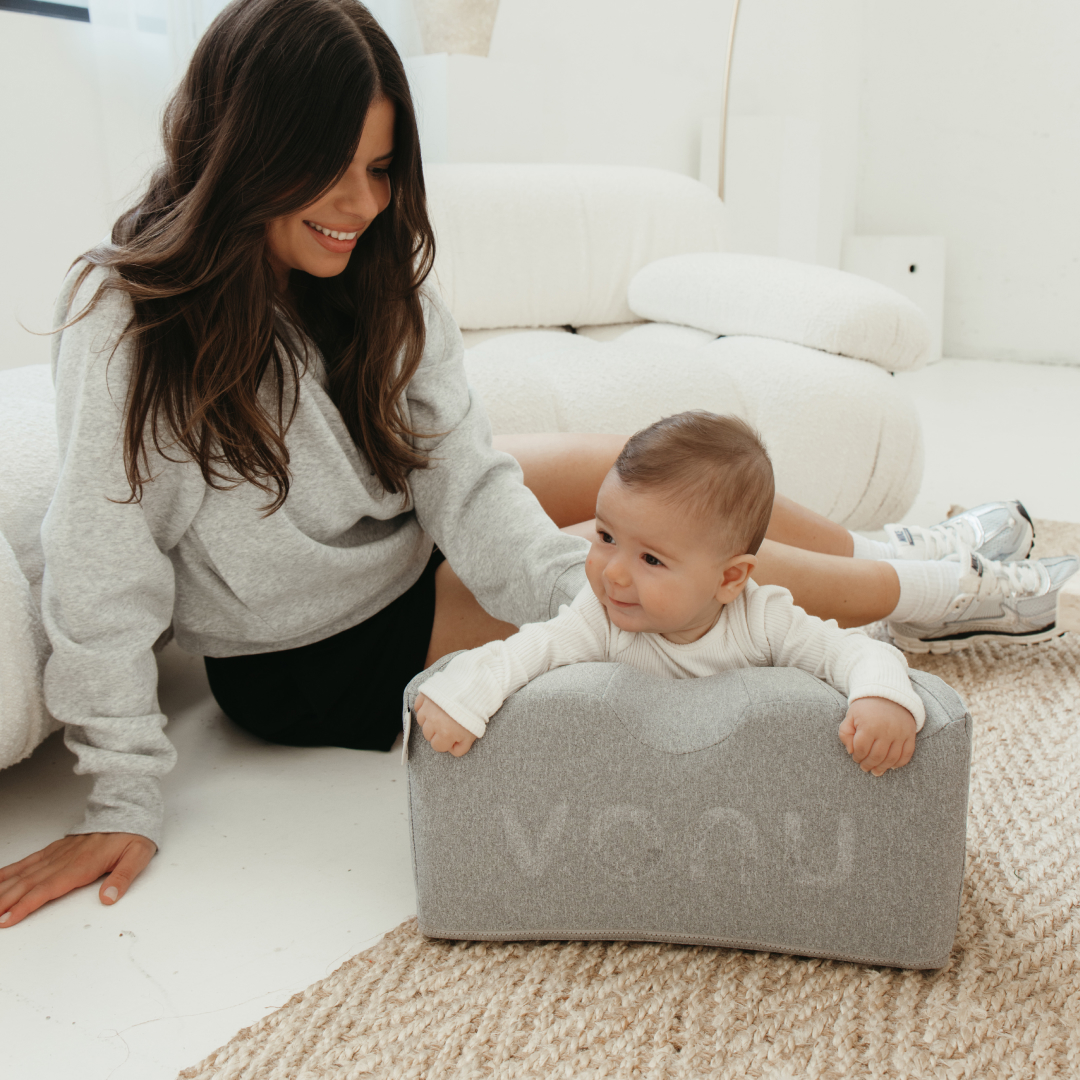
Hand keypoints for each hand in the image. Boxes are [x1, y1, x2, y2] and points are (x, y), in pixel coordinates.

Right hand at [0, 832, 156, 927]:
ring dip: (4, 888)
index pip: (49, 887)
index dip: (27, 903)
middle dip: (6, 901)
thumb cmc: (133, 835)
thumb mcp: (138, 855)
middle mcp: (65, 859)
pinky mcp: (55, 850)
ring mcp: (57, 854)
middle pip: (30, 883)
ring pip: (25, 873)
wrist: (129, 811)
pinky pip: (28, 861)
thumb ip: (123, 877)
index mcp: (83, 864)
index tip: (9, 917)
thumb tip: (109, 897)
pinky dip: (10, 871)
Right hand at [415, 693, 475, 756]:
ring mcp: (427, 708)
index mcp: (444, 734)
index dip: (445, 742)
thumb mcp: (472, 735)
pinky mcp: (425, 696)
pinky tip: (434, 706)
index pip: (437, 746)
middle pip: (427, 734)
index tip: (450, 736)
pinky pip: (418, 706)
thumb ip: (460, 748)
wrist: (474, 688)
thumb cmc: (474, 713)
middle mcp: (433, 722)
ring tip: (441, 714)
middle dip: (436, 732)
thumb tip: (451, 750)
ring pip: (421, 721)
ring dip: (429, 719)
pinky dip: (423, 707)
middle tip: (447, 724)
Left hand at [838, 697, 916, 775]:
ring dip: (883, 767)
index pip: (861, 749)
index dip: (856, 756)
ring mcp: (900, 733)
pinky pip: (907, 754)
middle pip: (876, 756)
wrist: (888, 694)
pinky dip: (900, 763)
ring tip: (876, 771)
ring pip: (892, 758)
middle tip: (865, 768)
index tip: (855, 757)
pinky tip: (891, 766)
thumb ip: (845, 733)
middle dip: (868, 764)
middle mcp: (886, 730)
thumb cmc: (866, 708)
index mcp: (868, 725)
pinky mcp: (910, 735)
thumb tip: (851, 751)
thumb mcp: (850, 716)